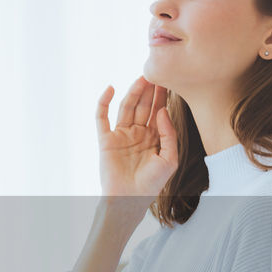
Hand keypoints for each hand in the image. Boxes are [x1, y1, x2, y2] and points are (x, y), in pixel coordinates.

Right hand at [95, 77, 177, 199]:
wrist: (130, 199)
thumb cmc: (152, 183)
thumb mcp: (169, 159)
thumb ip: (169, 134)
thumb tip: (163, 111)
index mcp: (153, 137)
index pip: (158, 111)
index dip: (162, 96)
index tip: (169, 80)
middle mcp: (137, 133)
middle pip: (143, 106)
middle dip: (149, 90)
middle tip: (155, 73)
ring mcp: (121, 135)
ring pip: (126, 107)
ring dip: (132, 92)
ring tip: (141, 78)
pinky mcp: (106, 139)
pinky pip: (102, 117)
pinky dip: (103, 102)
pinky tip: (110, 88)